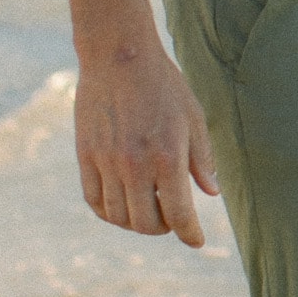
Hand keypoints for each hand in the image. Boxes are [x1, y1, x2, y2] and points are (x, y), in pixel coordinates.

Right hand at [73, 40, 217, 245]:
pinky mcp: (85, 154)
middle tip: (171, 218)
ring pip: (118, 216)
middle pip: (145, 224)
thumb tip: (212, 192)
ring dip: (135, 223)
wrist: (118, 55)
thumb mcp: (194, 120)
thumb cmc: (163, 86)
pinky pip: (93, 199)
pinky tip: (122, 204)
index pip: (179, 215)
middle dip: (163, 228)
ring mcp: (106, 161)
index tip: (196, 241)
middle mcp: (134, 165)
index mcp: (167, 158)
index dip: (190, 235)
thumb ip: (202, 160)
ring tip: (148, 209)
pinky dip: (109, 211)